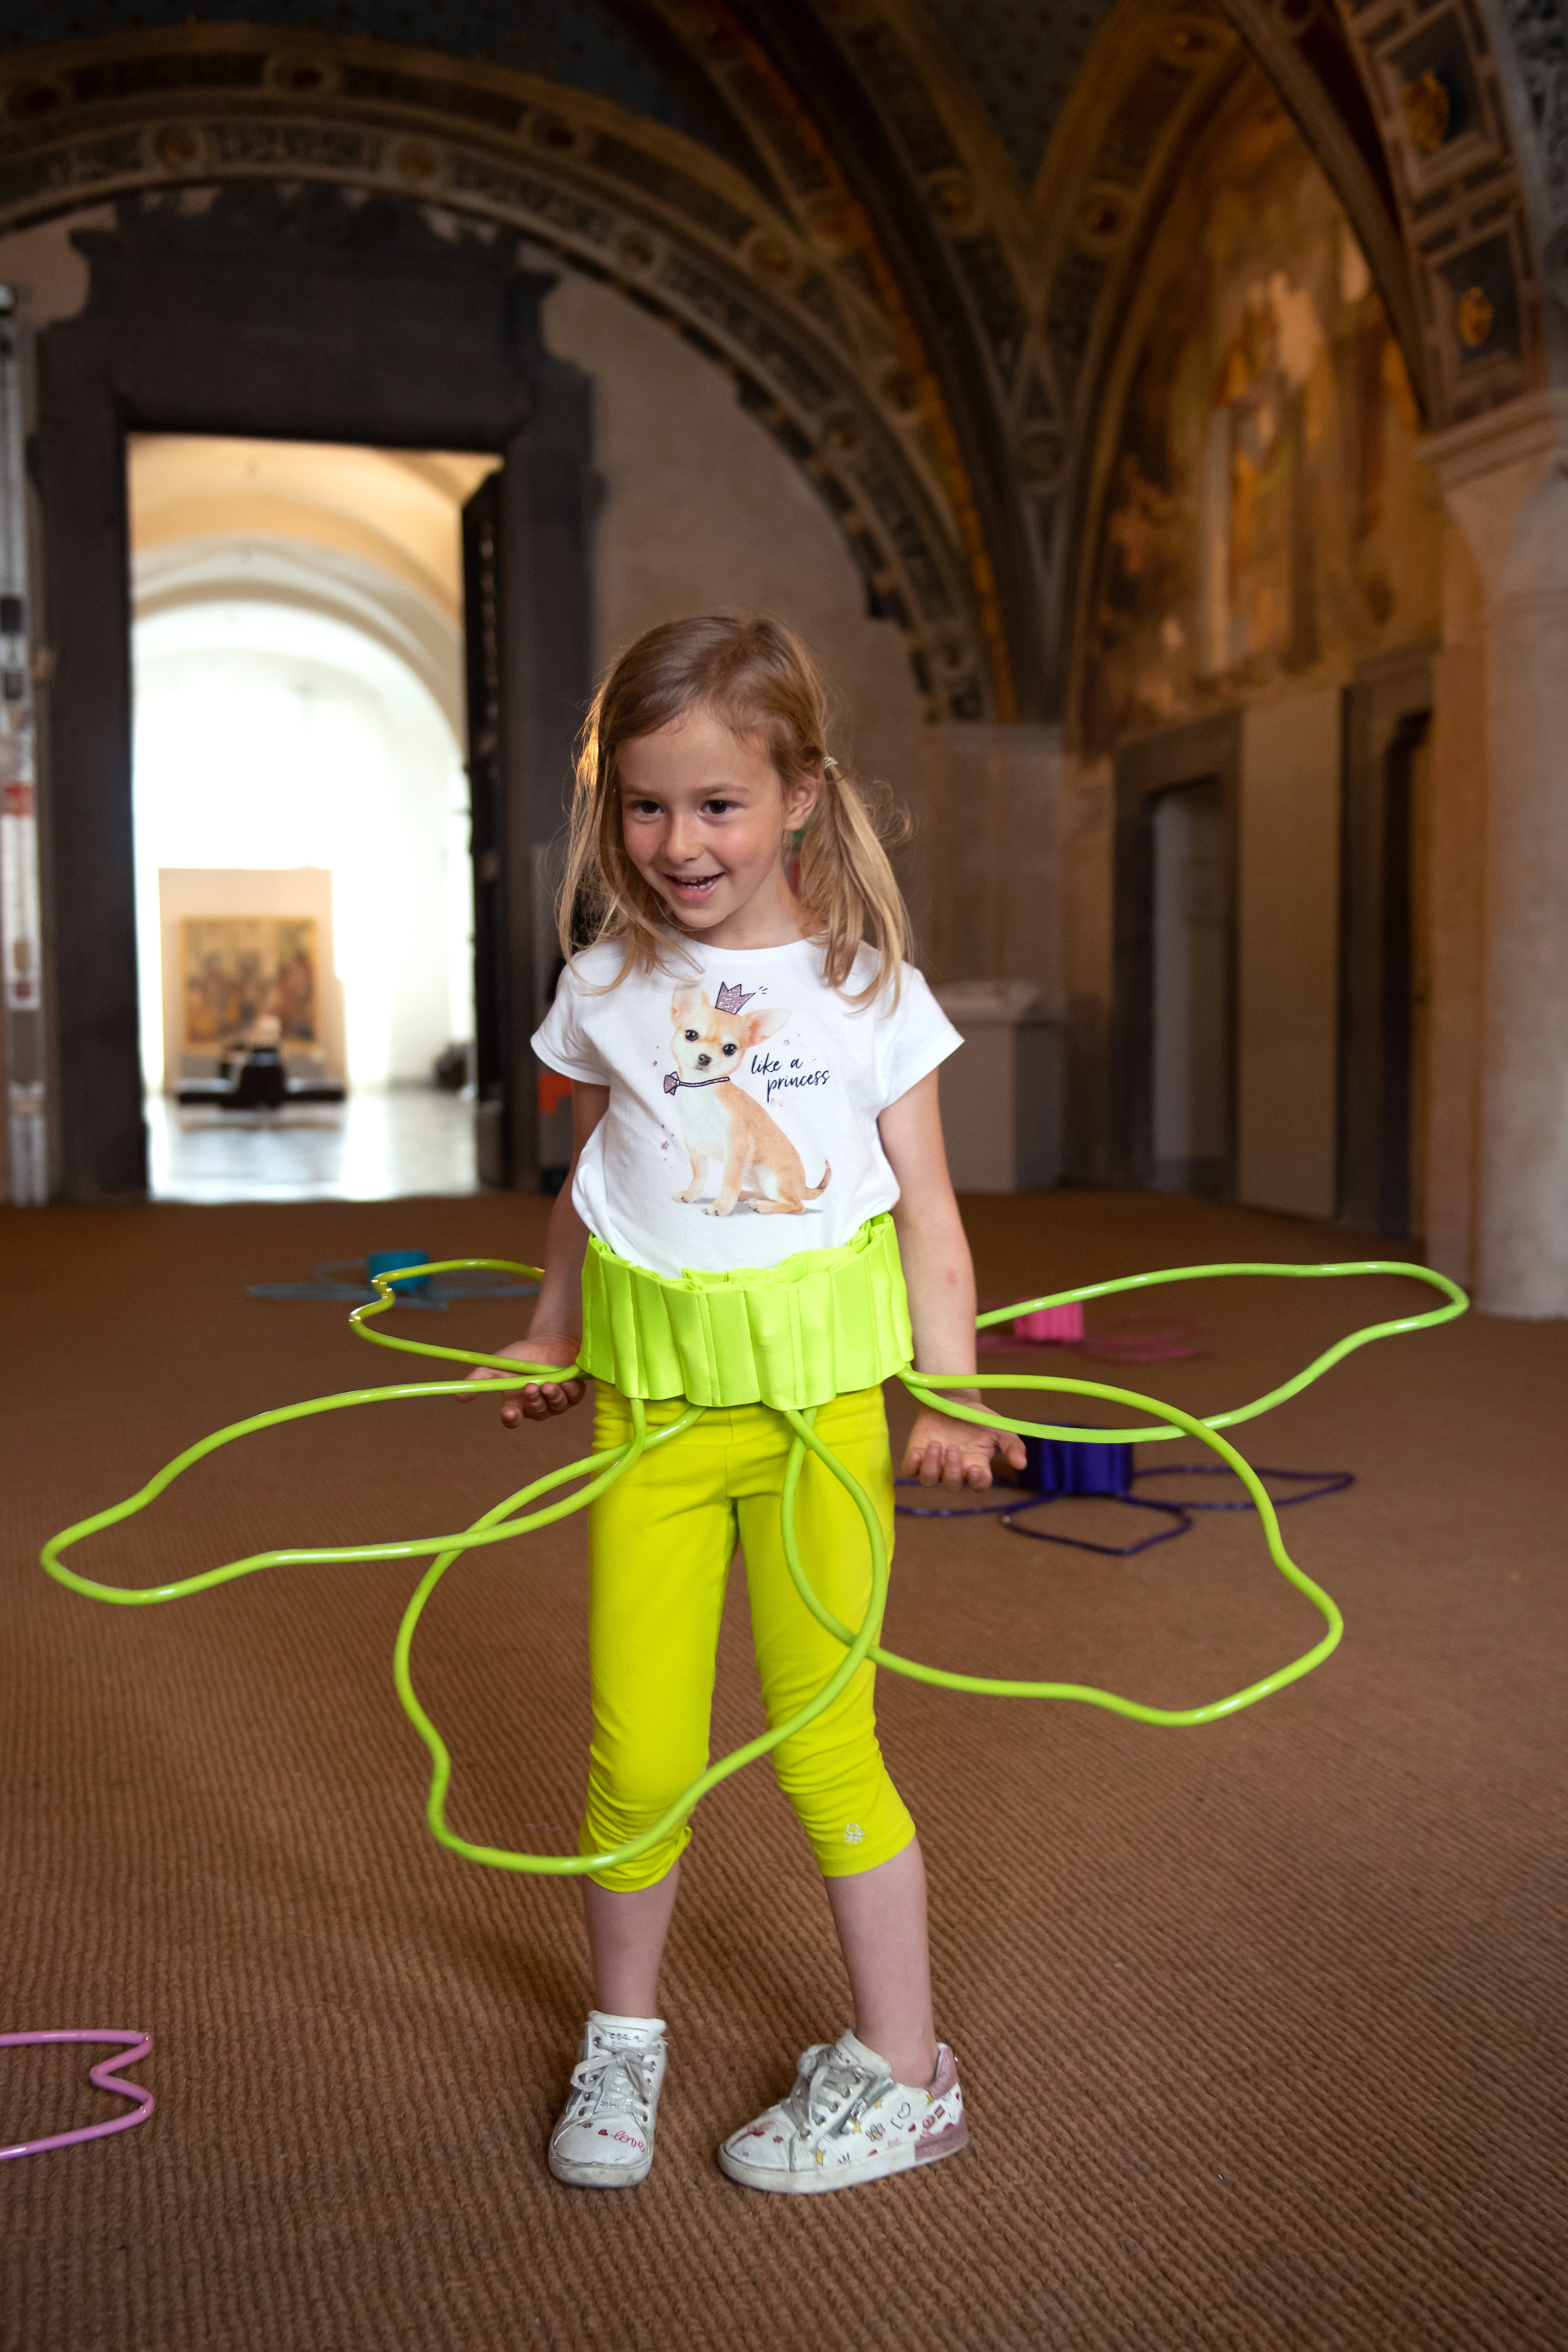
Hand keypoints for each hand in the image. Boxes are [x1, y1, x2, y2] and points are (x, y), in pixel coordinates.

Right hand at [466, 1331, 586, 1426]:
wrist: (548, 1342)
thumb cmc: (521, 1356)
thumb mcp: (498, 1365)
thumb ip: (480, 1379)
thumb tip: (458, 1397)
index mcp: (517, 1405)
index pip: (513, 1419)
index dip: (511, 1418)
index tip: (509, 1411)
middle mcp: (538, 1407)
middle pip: (537, 1413)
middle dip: (534, 1401)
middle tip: (531, 1387)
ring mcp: (557, 1402)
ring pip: (556, 1407)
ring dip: (552, 1396)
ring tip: (548, 1384)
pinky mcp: (573, 1394)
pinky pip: (572, 1398)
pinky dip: (569, 1391)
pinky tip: (566, 1381)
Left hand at [901, 1403, 1026, 1491]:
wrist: (950, 1398)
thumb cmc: (975, 1416)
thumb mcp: (998, 1428)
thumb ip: (1012, 1445)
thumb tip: (1021, 1465)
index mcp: (976, 1465)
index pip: (978, 1484)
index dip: (976, 1482)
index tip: (974, 1469)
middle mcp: (955, 1470)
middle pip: (952, 1484)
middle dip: (952, 1469)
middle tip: (953, 1448)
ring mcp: (935, 1465)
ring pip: (930, 1480)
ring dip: (932, 1466)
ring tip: (936, 1444)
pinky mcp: (916, 1457)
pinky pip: (910, 1472)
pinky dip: (913, 1466)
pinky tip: (917, 1454)